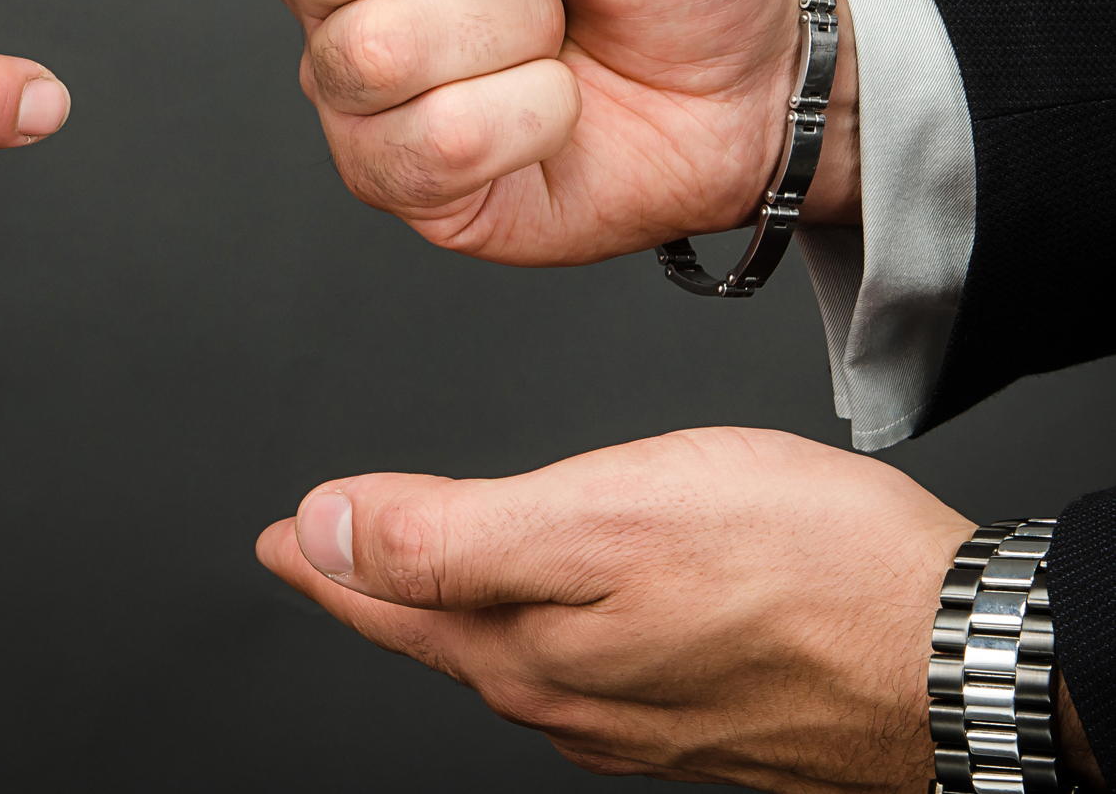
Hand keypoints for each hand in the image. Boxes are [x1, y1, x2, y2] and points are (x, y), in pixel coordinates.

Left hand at [257, 428, 1103, 791]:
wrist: (954, 657)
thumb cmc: (801, 571)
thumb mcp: (596, 517)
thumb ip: (444, 534)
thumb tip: (322, 532)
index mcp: (524, 645)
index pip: (382, 601)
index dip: (321, 561)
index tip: (276, 539)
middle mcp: (568, 695)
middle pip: (435, 632)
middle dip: (369, 591)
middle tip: (321, 555)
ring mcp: (633, 712)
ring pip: (504, 652)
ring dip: (446, 612)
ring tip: (413, 582)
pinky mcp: (696, 709)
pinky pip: (577, 667)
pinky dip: (531, 627)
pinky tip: (545, 615)